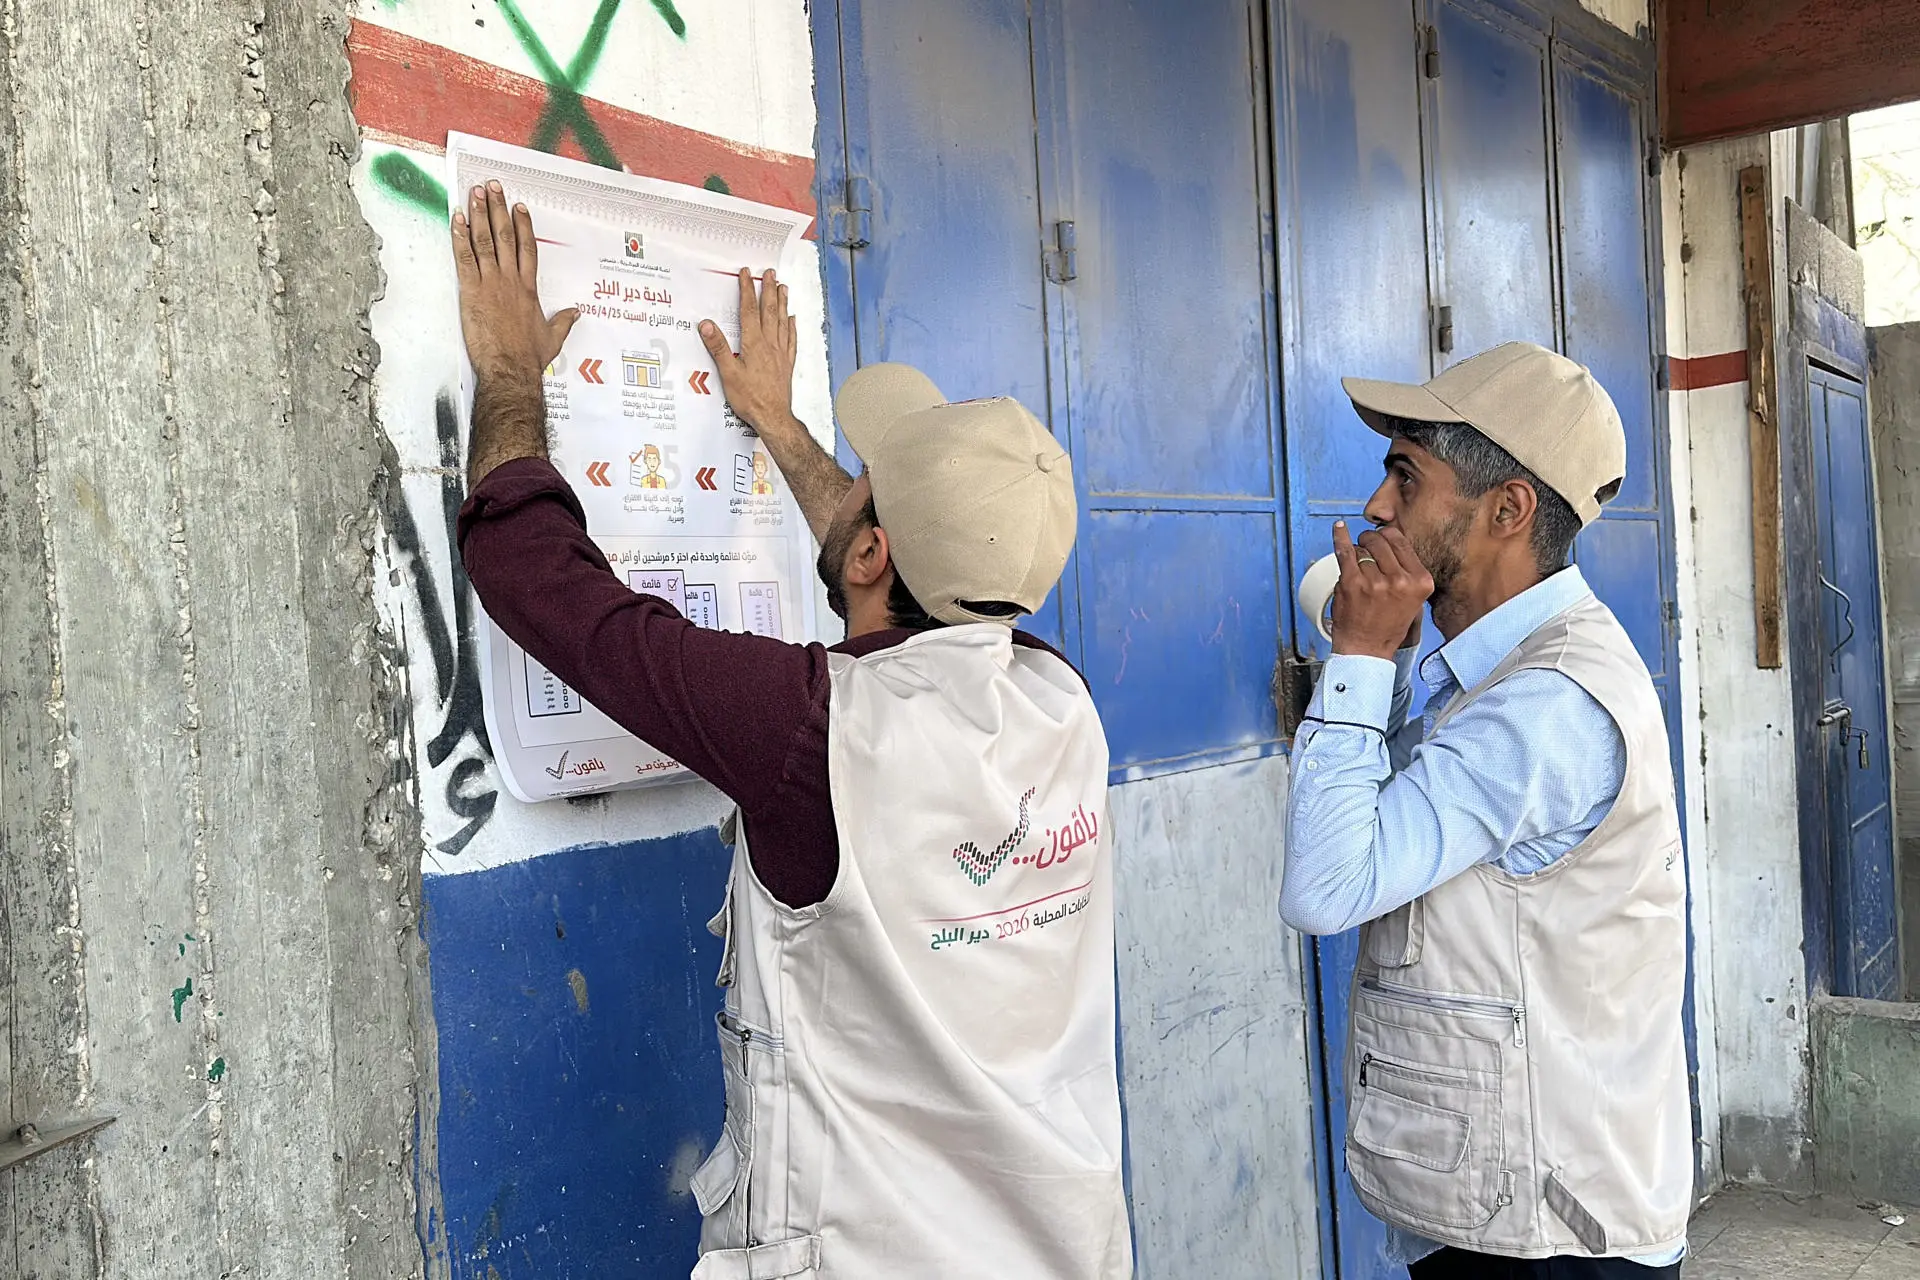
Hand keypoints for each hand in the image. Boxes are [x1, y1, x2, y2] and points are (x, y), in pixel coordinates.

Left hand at [452, 182, 578, 386]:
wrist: (511, 370)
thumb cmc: (529, 358)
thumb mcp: (553, 339)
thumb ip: (563, 322)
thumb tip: (575, 313)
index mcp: (529, 289)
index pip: (527, 248)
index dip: (523, 225)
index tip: (518, 206)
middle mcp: (511, 280)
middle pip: (505, 236)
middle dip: (498, 209)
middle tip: (492, 187)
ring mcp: (491, 284)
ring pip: (485, 241)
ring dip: (479, 214)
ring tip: (474, 193)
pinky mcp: (472, 292)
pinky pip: (465, 259)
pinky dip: (460, 238)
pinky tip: (456, 220)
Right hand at [699, 268, 797, 432]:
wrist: (773, 417)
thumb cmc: (751, 399)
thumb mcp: (728, 374)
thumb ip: (718, 348)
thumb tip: (707, 326)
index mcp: (754, 344)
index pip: (749, 311)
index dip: (747, 290)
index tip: (747, 274)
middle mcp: (770, 345)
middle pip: (769, 311)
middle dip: (768, 289)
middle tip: (770, 273)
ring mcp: (780, 354)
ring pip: (782, 322)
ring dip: (782, 303)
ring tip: (783, 287)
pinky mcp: (786, 364)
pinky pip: (791, 340)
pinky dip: (792, 327)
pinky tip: (793, 319)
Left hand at [1329, 522, 1432, 659]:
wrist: (1367, 648)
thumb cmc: (1387, 624)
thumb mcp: (1413, 597)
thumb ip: (1407, 570)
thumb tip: (1391, 538)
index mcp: (1420, 581)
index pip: (1401, 542)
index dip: (1387, 537)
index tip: (1381, 540)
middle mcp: (1400, 580)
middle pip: (1381, 542)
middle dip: (1370, 541)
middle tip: (1366, 551)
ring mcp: (1375, 582)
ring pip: (1362, 549)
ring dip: (1358, 555)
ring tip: (1360, 572)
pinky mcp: (1352, 584)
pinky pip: (1345, 552)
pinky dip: (1341, 538)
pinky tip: (1339, 528)